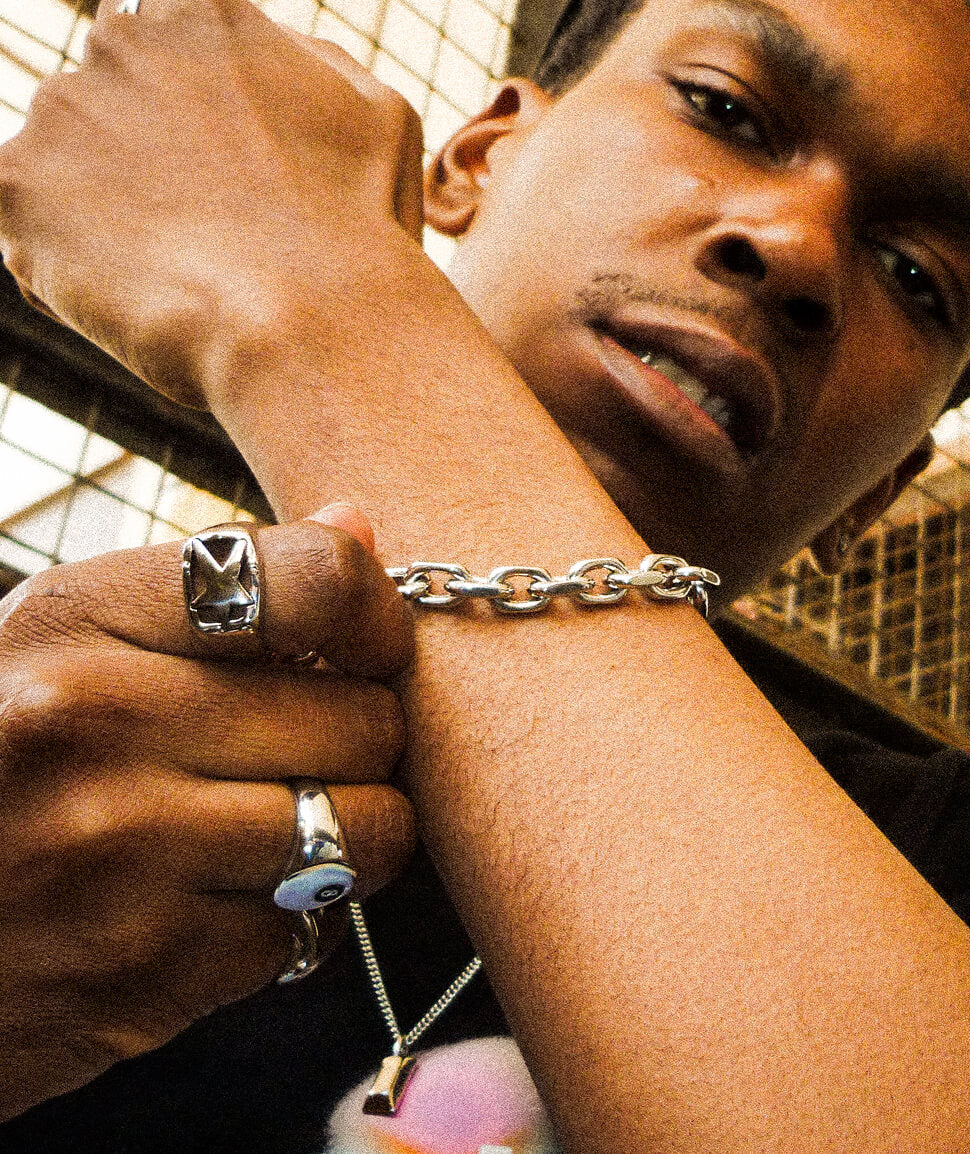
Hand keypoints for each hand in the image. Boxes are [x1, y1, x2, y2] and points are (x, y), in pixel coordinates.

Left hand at [0, 0, 424, 406]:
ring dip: (97, 219)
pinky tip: (136, 302)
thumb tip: (273, 53)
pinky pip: (25, 233)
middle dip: (131, 167)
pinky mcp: (13, 187)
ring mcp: (59, 114)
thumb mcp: (377, 114)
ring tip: (176, 281)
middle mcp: (119, 43)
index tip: (208, 182)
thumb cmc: (360, 228)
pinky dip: (64, 272)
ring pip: (61, 173)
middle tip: (195, 239)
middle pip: (100, 109)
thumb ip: (305, 66)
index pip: (149, 51)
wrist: (313, 320)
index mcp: (203, 17)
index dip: (174, 123)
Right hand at [0, 505, 414, 1119]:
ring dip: (352, 835)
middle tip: (300, 756)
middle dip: (358, 742)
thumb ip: (215, 585)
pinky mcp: (140, 976)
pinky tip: (215, 903)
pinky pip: (310, 931)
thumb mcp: (65, 641)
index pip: (318, 582)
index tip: (368, 650)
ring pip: (368, 830)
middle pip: (365, 716)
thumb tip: (358, 521)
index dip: (377, 618)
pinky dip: (287, 921)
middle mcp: (93, 723)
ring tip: (284, 827)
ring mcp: (116, 856)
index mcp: (76, 618)